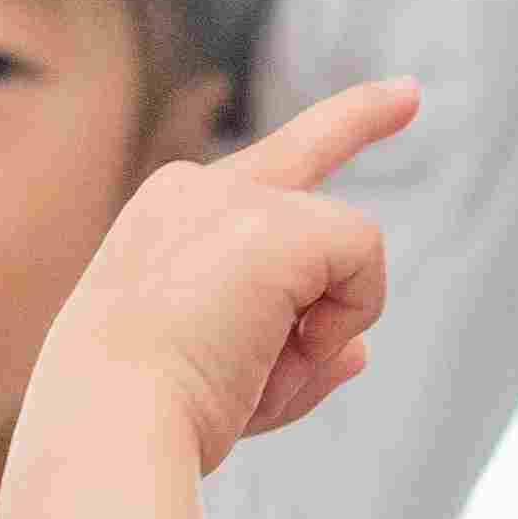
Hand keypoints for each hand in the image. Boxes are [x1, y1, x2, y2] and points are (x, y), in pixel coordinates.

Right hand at [0, 79, 416, 518]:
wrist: (108, 423)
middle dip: (359, 117)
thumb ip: (296, 359)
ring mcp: (231, 198)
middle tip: (409, 95)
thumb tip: (357, 350)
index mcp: (166, 222)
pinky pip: (363, 256)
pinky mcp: (274, 222)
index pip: (258, 171)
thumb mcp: (231, 385)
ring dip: (325, 322)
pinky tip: (294, 346)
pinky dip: (350, 312)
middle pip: (306, 148)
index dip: (330, 130)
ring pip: (341, 246)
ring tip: (261, 366)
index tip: (390, 98)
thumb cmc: (156, 417)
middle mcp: (193, 191)